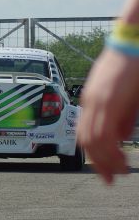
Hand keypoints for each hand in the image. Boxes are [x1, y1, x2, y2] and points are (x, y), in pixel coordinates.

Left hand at [78, 48, 138, 184]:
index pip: (86, 133)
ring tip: (119, 173)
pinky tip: (121, 159)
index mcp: (91, 100)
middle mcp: (89, 102)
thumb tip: (121, 137)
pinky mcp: (107, 100)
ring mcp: (96, 101)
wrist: (134, 39)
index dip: (94, 154)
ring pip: (92, 140)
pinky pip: (103, 132)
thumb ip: (123, 116)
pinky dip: (109, 150)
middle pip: (86, 141)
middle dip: (98, 163)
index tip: (105, 170)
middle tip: (110, 180)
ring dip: (105, 160)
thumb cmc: (134, 65)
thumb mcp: (128, 95)